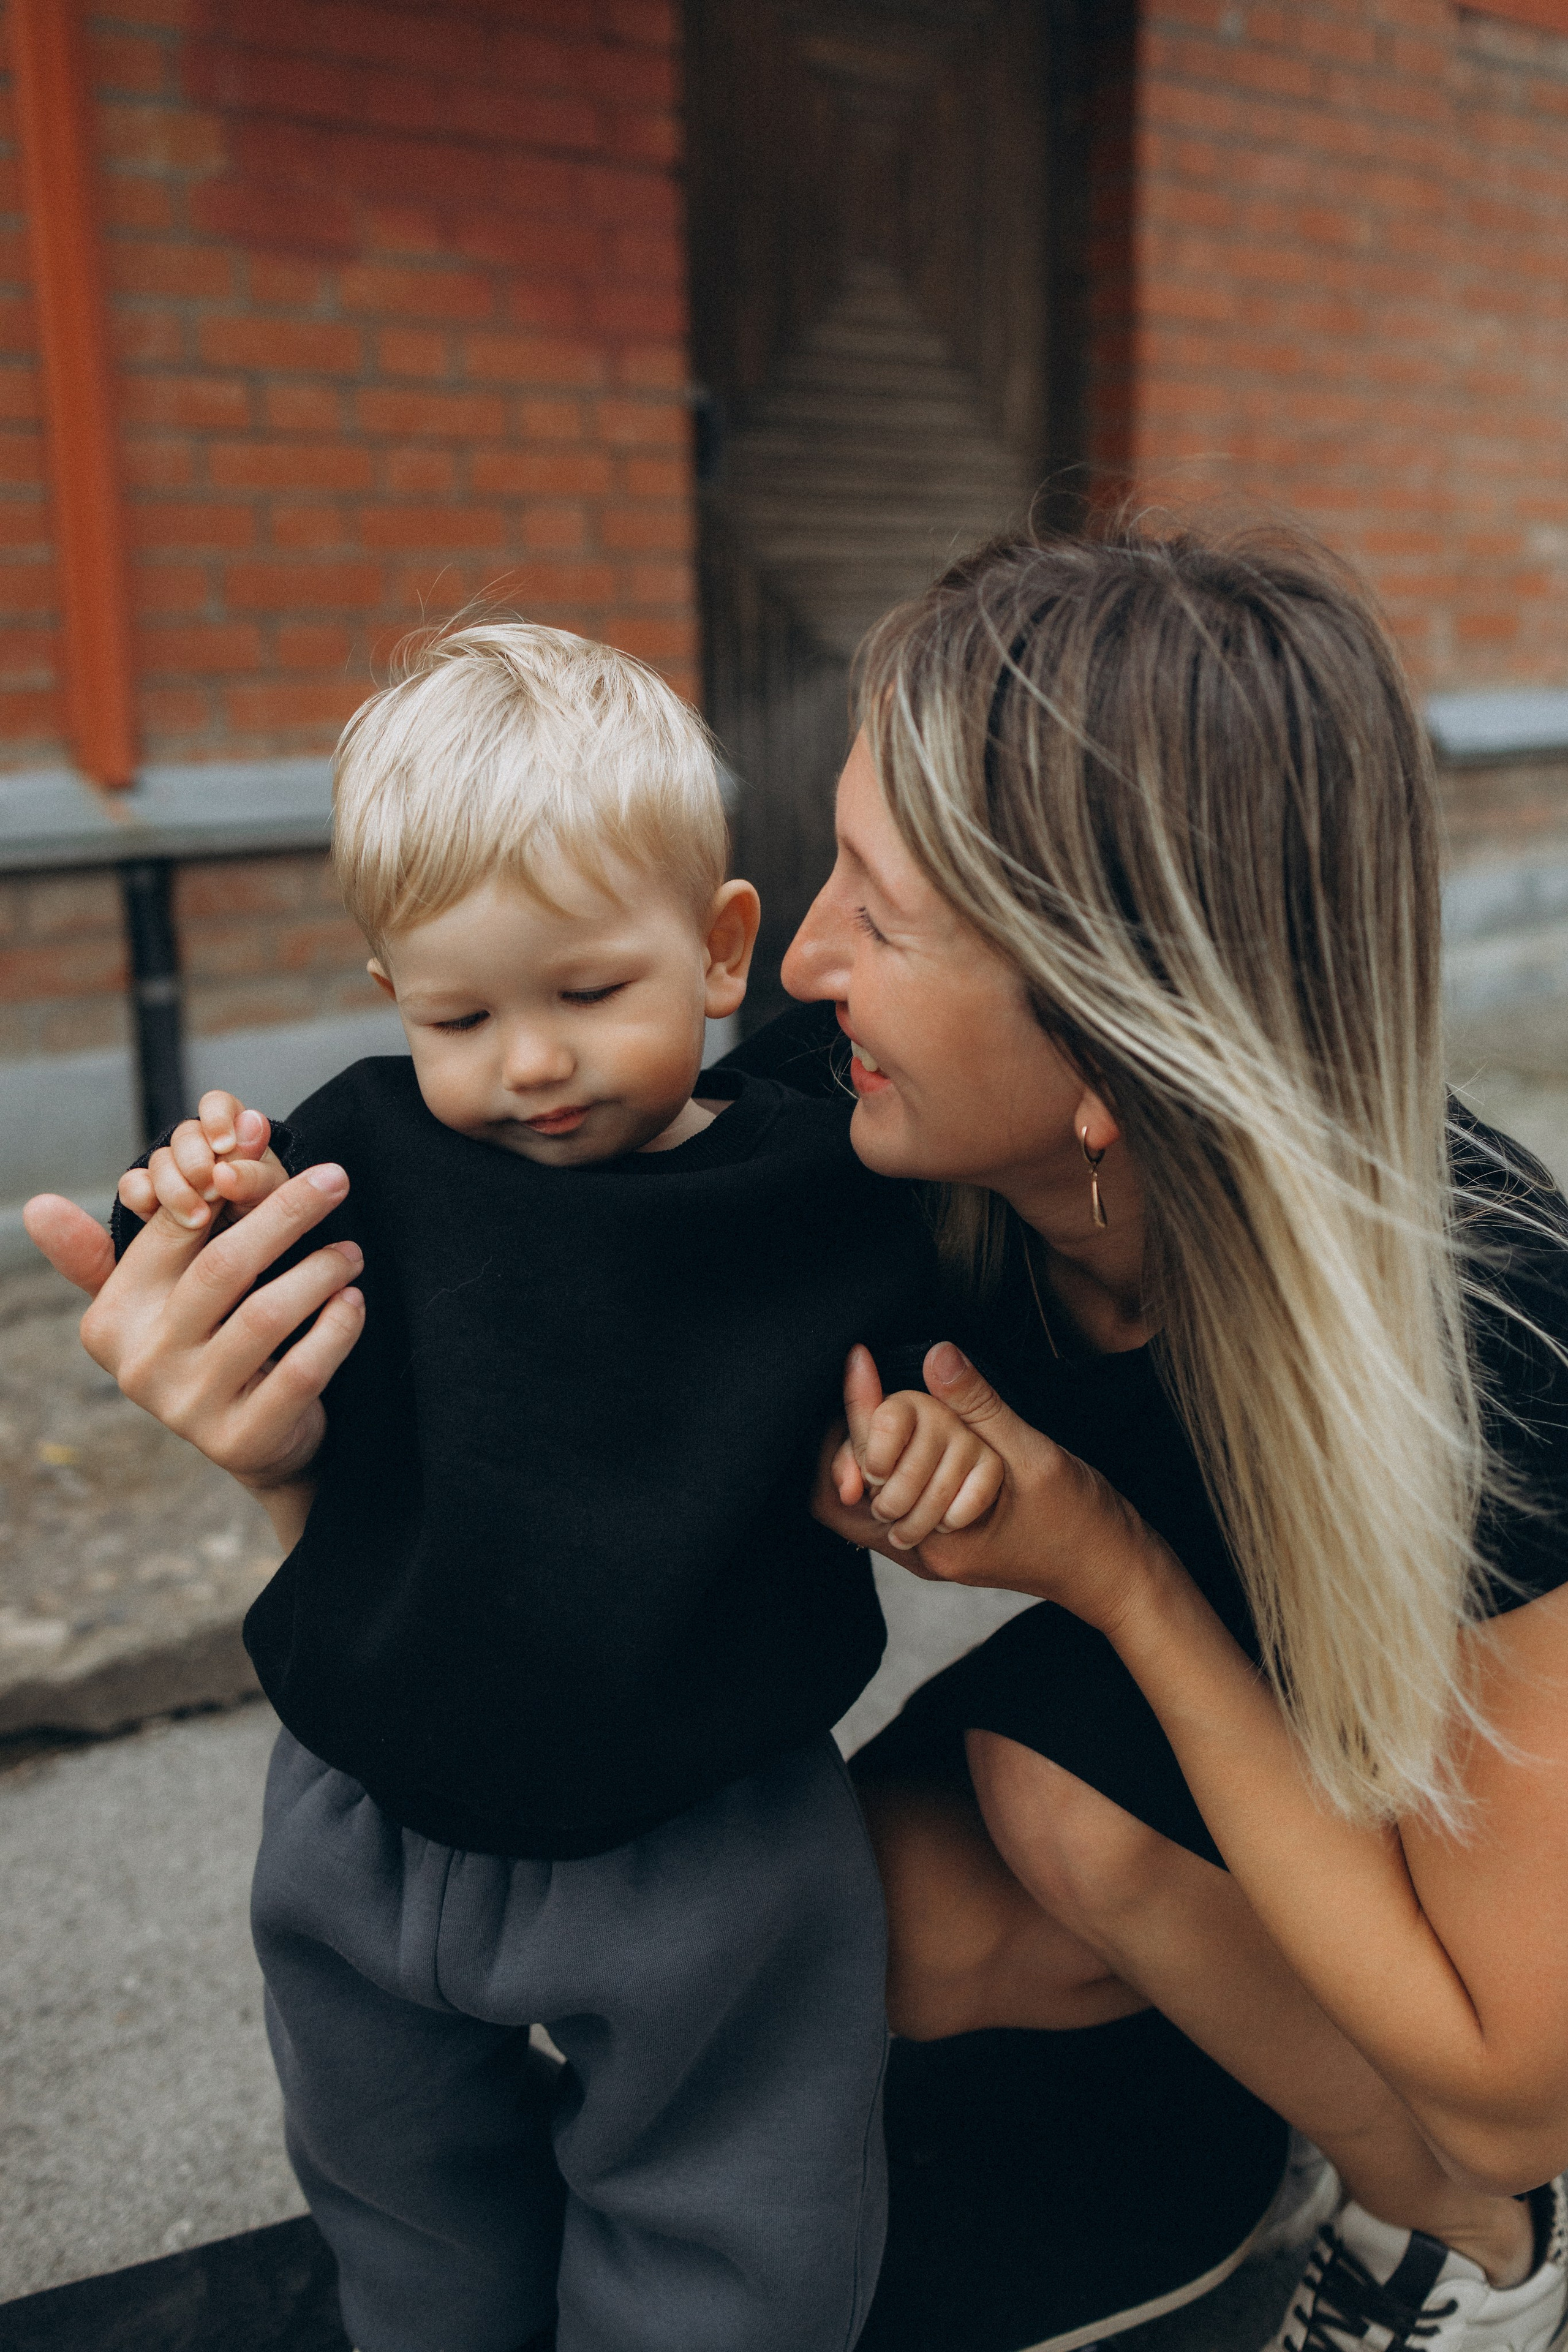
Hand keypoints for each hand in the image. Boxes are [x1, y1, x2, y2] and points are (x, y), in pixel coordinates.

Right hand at [24, 1163, 364, 1513]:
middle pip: (222, 1265)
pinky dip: (337, 1327)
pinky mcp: (241, 1440)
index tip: (271, 1150)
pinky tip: (353, 1300)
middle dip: (286, 1212)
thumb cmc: (208, 1349)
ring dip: (320, 1270)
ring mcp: (188, 1407)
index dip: (225, 1185)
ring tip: (350, 1250)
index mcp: (114, 1319)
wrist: (256, 1444)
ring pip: (267, 1315)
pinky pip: (302, 1370)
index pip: (172, 1231)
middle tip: (336, 1178)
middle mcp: (142, 1364)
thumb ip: (109, 1250)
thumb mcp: (156, 1302)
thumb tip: (36, 1205)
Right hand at [117, 1091, 285, 1232]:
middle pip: (185, 1135)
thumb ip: (257, 1165)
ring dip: (176, 1190)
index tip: (224, 1145)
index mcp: (232, 1133)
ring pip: (159, 1162)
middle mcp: (199, 1146)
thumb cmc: (260, 1210)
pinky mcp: (148, 1193)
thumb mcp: (268, 1193)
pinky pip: (133, 1185)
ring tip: (199, 1219)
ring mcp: (171, 1168)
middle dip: (196, 1164)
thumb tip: (250, 1127)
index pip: (217, 1104)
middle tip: (213, 1192)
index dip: (217, 1118)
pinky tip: (156, 1213)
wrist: (240, 1248)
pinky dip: (141, 1196)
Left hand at [813, 1341, 1163, 1633]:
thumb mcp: (1034, 1454)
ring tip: (909, 1413)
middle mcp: (926, 1553)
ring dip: (885, 1452)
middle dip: (866, 1434)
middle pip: (854, 1488)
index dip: (854, 1414)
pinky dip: (906, 1467)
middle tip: (885, 1387)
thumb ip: (980, 1406)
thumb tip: (936, 1355)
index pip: (859, 1476)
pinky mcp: (947, 1544)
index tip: (860, 1360)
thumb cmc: (1082, 1522)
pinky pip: (903, 1501)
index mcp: (939, 1538)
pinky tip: (929, 1437)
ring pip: (874, 1496)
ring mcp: (934, 1552)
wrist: (1114, 1573)